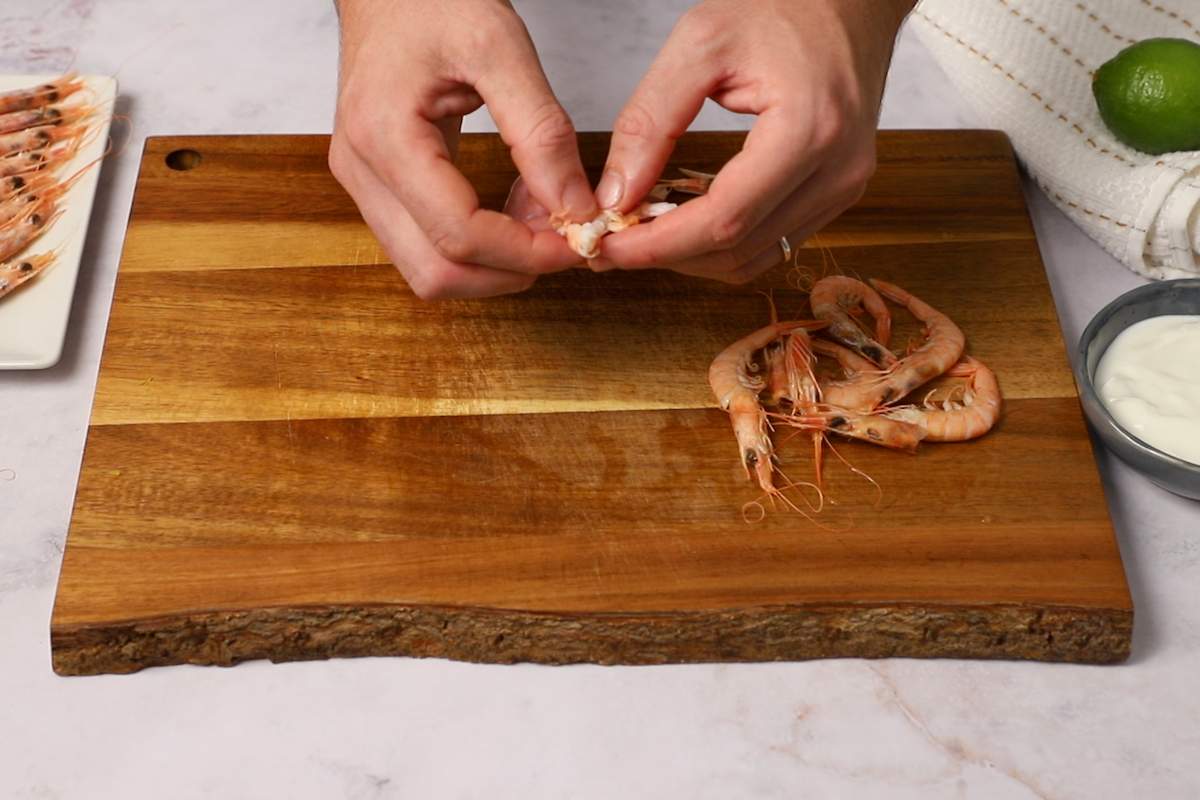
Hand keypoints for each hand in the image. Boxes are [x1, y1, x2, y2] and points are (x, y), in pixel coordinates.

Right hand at [329, 0, 596, 299]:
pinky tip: (514, 211)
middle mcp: (361, 172)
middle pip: (436, 274)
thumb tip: (574, 207)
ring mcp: (363, 186)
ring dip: (494, 265)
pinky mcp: (378, 189)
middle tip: (564, 241)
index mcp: (383, 136)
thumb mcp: (500, 48)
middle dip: (510, 272)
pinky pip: (426, 246)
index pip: (458, 234)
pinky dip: (478, 248)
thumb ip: (540, 131)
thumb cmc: (434, 0)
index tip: (577, 239)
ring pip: (429, 272)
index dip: (525, 252)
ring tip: (540, 220)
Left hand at [594, 0, 914, 281]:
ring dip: (691, 257)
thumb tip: (617, 196)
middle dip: (667, 256)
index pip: (725, 219)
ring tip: (641, 233)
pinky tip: (684, 222)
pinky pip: (772, 243)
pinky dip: (722, 244)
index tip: (608, 246)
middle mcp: (838, 171)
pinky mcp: (839, 192)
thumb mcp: (701, 44)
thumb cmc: (783, 6)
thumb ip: (651, 120)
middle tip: (610, 243)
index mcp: (810, 130)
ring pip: (754, 258)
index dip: (660, 244)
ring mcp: (844, 187)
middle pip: (738, 250)